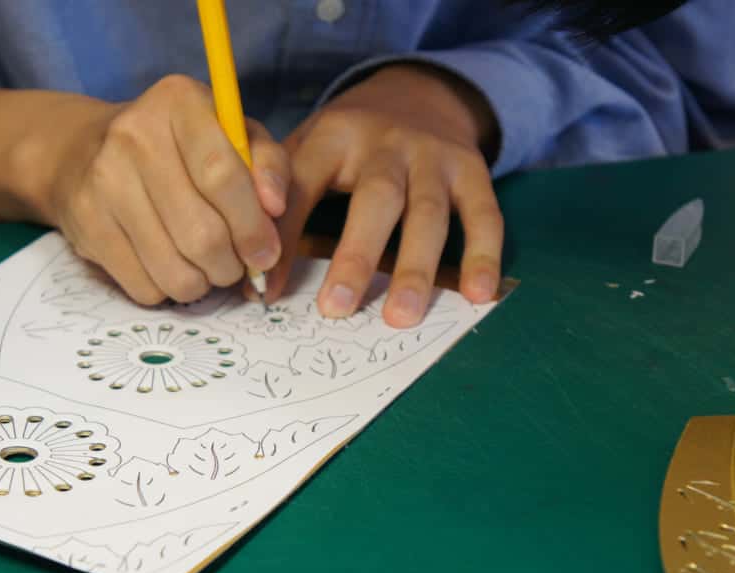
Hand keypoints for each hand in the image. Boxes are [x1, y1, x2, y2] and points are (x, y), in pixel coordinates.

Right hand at [29, 75, 288, 304]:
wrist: (86, 151)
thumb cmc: (180, 148)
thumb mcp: (232, 136)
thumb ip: (267, 164)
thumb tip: (276, 207)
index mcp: (180, 102)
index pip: (223, 176)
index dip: (253, 226)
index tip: (267, 254)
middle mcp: (134, 134)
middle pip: (202, 233)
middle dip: (231, 265)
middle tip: (236, 265)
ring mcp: (103, 179)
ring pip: (175, 270)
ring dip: (203, 283)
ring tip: (206, 268)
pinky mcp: (85, 222)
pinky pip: (144, 286)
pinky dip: (168, 289)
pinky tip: (169, 265)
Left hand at [267, 64, 503, 327]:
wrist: (417, 92)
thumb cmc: (348, 141)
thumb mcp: (308, 147)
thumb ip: (279, 200)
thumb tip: (250, 278)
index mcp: (334, 136)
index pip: (305, 184)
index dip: (287, 237)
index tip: (269, 289)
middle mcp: (387, 142)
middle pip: (375, 198)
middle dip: (356, 256)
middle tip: (336, 309)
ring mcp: (434, 156)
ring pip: (427, 213)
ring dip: (415, 268)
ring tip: (401, 317)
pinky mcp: (473, 170)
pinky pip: (484, 214)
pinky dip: (482, 255)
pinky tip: (477, 295)